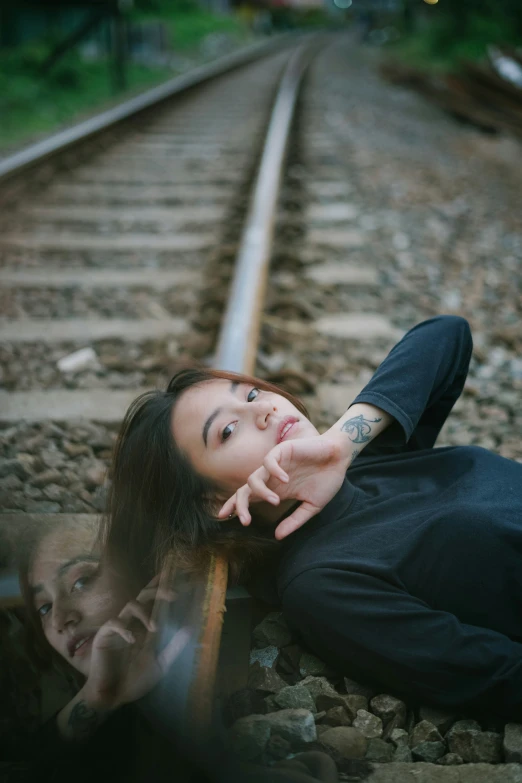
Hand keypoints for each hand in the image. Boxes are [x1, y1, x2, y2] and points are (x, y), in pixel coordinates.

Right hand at [83, 575, 188, 709]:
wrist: (113, 698)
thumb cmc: (135, 680)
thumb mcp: (160, 665)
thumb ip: (174, 647)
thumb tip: (190, 629)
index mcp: (145, 626)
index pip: (154, 601)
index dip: (161, 586)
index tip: (173, 574)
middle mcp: (133, 622)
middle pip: (144, 596)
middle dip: (158, 591)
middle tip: (174, 595)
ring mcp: (118, 627)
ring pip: (130, 605)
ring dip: (144, 612)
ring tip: (154, 628)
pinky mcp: (104, 637)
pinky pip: (113, 623)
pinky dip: (124, 628)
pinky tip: (131, 640)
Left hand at [218, 434, 352, 539]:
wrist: (340, 458)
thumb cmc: (326, 479)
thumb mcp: (312, 506)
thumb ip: (294, 520)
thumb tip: (277, 537)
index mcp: (276, 490)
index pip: (249, 497)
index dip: (235, 506)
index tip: (223, 517)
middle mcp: (271, 477)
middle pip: (245, 490)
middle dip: (239, 504)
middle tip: (245, 520)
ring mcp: (276, 464)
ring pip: (253, 477)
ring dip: (260, 491)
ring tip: (274, 501)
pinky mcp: (283, 450)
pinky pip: (270, 460)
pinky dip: (274, 470)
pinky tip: (285, 479)